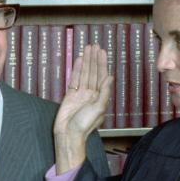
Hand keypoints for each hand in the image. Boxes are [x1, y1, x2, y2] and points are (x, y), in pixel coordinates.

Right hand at [54, 45, 113, 173]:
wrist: (68, 135)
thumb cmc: (85, 125)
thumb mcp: (99, 108)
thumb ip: (104, 92)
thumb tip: (110, 77)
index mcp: (100, 97)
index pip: (102, 76)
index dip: (102, 64)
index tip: (102, 52)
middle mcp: (91, 94)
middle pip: (93, 73)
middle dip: (94, 59)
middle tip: (94, 45)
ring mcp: (80, 94)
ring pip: (84, 74)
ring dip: (86, 61)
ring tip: (87, 49)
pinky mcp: (70, 96)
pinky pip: (74, 80)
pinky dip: (76, 70)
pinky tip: (78, 60)